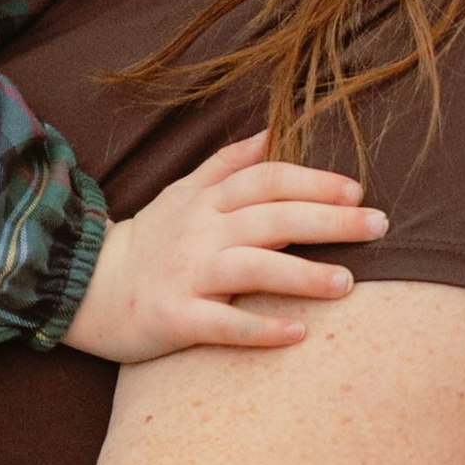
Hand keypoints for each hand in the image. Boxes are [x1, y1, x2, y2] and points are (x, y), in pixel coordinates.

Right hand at [59, 132, 387, 363]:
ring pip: (252, 268)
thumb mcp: (184, 192)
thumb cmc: (151, 241)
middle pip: (272, 218)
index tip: (357, 191)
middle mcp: (200, 231)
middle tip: (379, 227)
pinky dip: (260, 329)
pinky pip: (222, 323)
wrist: (84, 288)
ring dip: (302, 274)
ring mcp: (186, 274)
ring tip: (347, 284)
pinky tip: (297, 333)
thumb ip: (228, 163)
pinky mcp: (173, 317)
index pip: (268, 179)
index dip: (314, 181)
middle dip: (329, 220)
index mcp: (208, 200)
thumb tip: (273, 131)